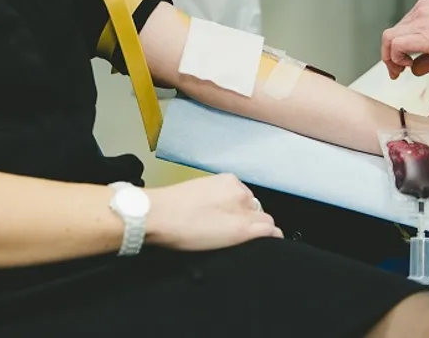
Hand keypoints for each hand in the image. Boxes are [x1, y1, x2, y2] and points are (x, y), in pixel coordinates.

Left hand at [146, 173, 282, 251]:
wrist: (151, 216)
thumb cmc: (192, 226)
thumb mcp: (234, 232)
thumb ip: (261, 229)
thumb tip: (277, 231)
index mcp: (240, 188)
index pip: (264, 217)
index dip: (256, 235)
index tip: (242, 246)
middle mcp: (227, 181)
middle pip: (247, 211)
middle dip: (242, 227)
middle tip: (225, 244)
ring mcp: (209, 184)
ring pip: (230, 209)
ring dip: (227, 223)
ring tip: (209, 237)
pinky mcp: (193, 191)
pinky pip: (214, 207)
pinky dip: (212, 218)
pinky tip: (198, 228)